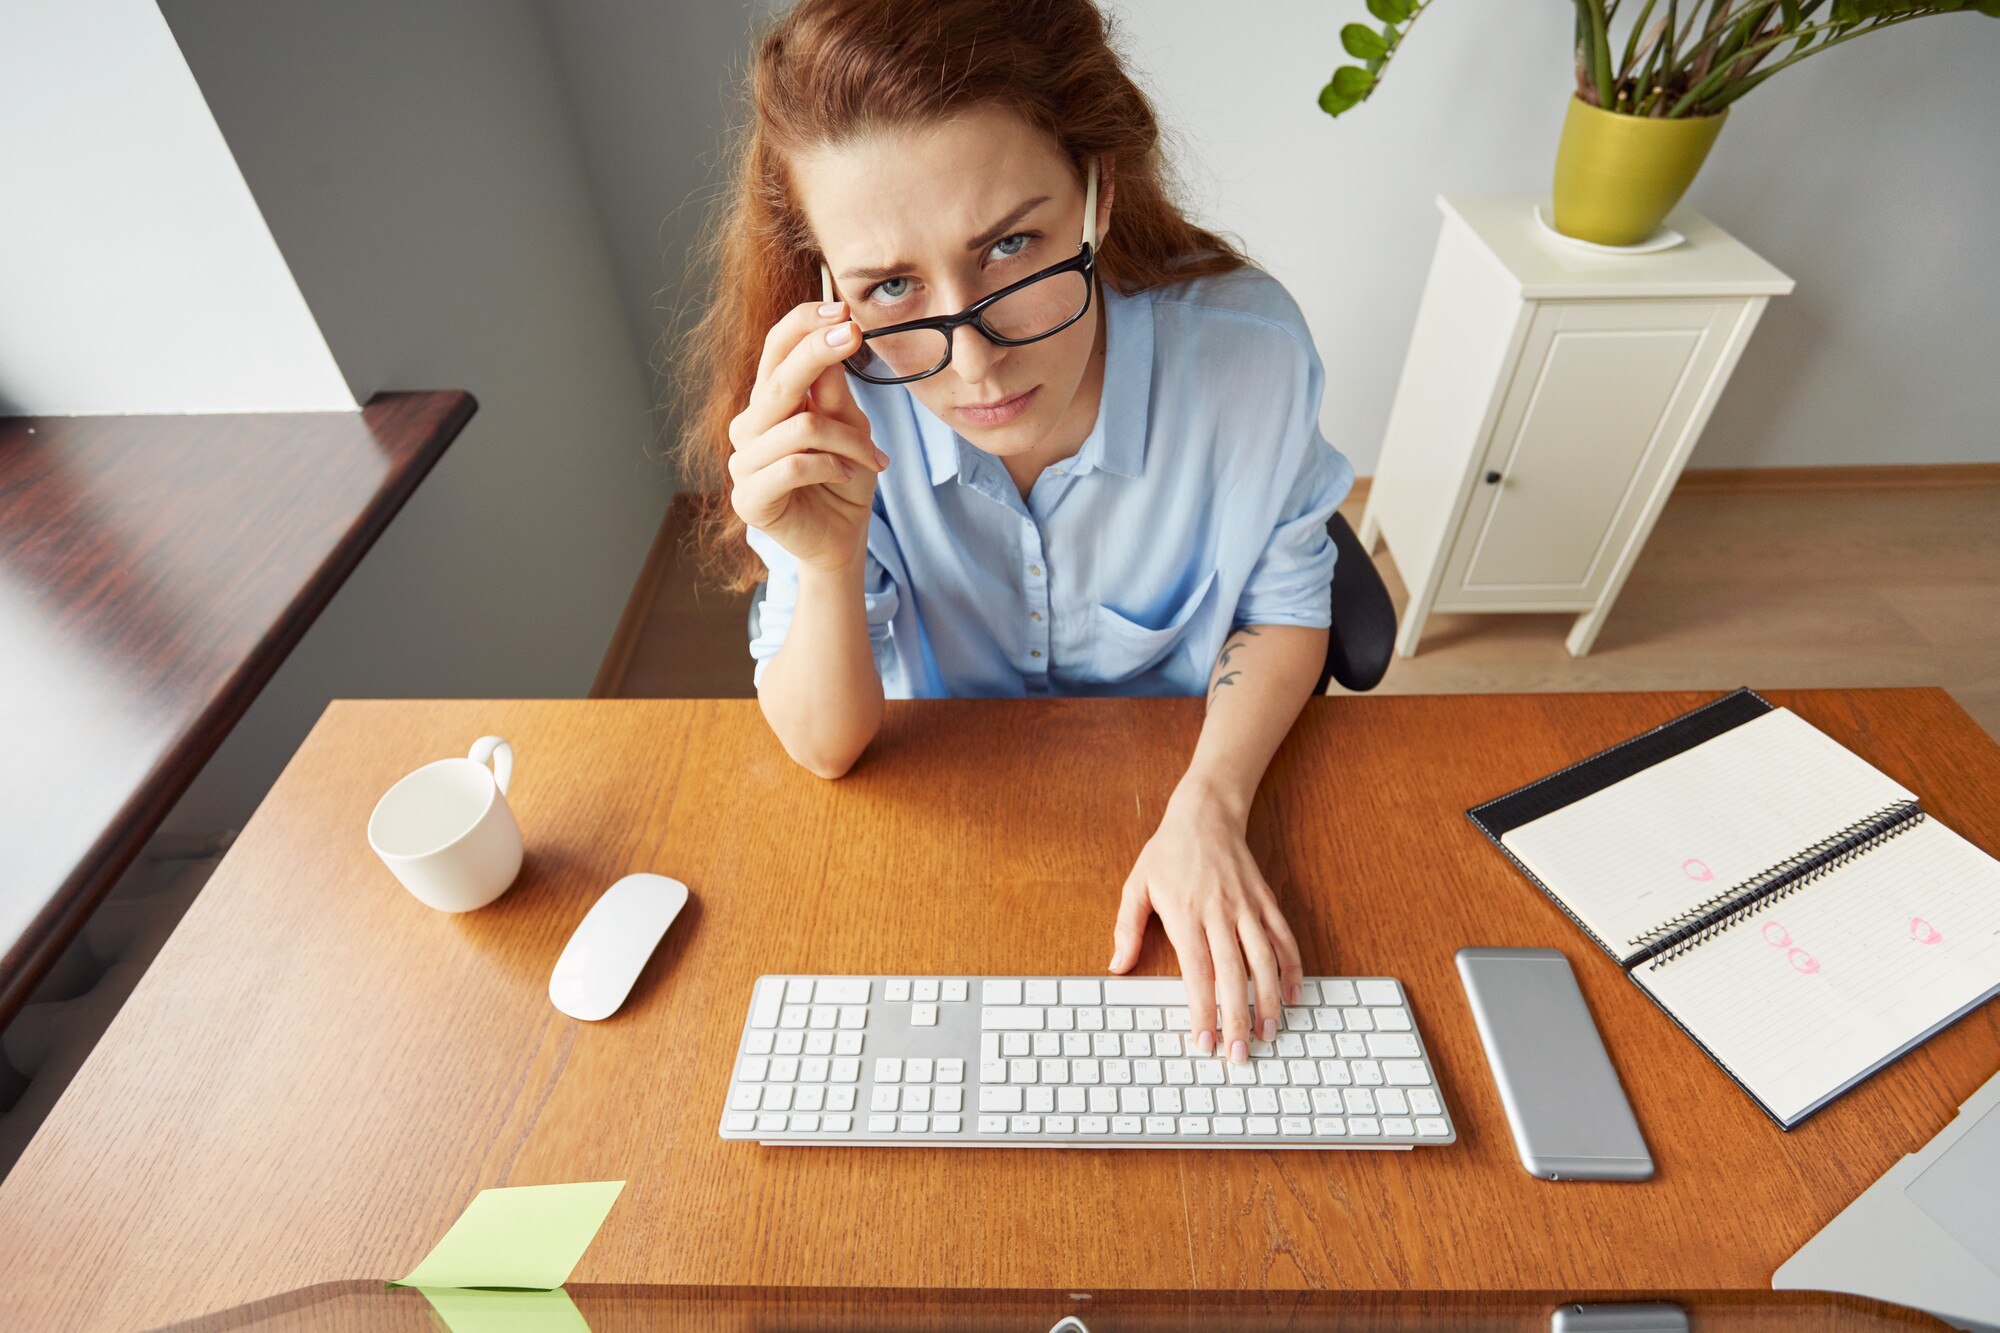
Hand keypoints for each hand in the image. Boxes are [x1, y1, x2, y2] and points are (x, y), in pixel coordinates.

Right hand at [728, 300, 888, 572]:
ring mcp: (743, 463)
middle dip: (819, 351)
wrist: (842, 537)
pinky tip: (846, 476)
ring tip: (872, 458)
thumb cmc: (844, 478)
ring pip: (801, 428)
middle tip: (852, 333)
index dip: (803, 323)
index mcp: (770, 401)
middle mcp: (749, 426)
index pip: (775, 348)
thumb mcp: (850, 426)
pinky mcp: (749, 498)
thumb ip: (835, 389)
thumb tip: (836, 332)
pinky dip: (831, 467)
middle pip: (780, 379)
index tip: (843, 310)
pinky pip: (795, 466)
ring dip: (848, 441)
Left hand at [1108, 786, 1304, 1063]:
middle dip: (1237, 1018)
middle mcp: (1220, 913)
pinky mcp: (1266, 902)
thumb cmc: (1167, 853)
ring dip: (1268, 1001)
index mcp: (1186, 914)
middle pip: (1234, 975)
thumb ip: (1127, 928)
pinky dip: (1291, 968)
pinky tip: (1291, 995)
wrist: (1206, 813)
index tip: (1204, 1043)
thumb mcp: (1136, 885)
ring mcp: (1247, 908)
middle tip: (1239, 1056)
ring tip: (1268, 1034)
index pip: (1197, 973)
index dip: (1202, 1011)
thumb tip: (1117, 965)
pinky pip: (1283, 938)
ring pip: (1265, 960)